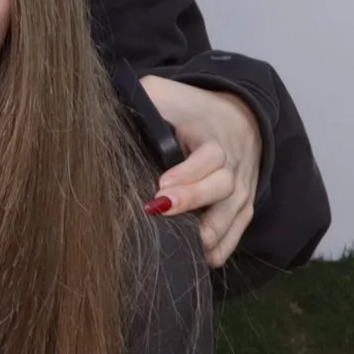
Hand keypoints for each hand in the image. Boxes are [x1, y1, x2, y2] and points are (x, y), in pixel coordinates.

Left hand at [138, 77, 260, 267]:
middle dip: (192, 201)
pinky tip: (201, 258)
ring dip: (208, 233)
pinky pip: (236, 232)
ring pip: (231, 216)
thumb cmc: (192, 109)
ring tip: (183, 246)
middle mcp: (232, 166)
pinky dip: (221, 248)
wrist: (242, 119)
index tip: (161, 186)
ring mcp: (240, 190)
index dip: (189, 172)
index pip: (209, 156)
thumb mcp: (167, 94)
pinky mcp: (243, 208)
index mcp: (213, 137)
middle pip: (221, 187)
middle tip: (160, 210)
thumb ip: (143, 98)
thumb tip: (110, 109)